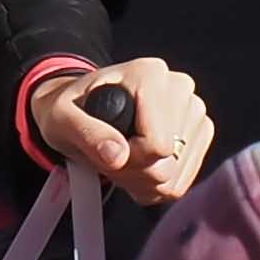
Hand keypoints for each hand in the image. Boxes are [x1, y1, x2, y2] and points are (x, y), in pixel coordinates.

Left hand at [29, 59, 210, 203]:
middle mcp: (179, 88)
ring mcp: (194, 111)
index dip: (127, 159)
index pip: (157, 145)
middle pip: (168, 164)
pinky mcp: (199, 134)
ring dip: (140, 180)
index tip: (106, 149)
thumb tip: (118, 156)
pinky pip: (180, 183)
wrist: (79, 109)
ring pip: (175, 177)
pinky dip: (152, 186)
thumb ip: (87, 134)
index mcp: (150, 74)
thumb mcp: (60, 119)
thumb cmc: (70, 109)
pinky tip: (135, 166)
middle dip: (132, 172)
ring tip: (120, 158)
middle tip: (109, 155)